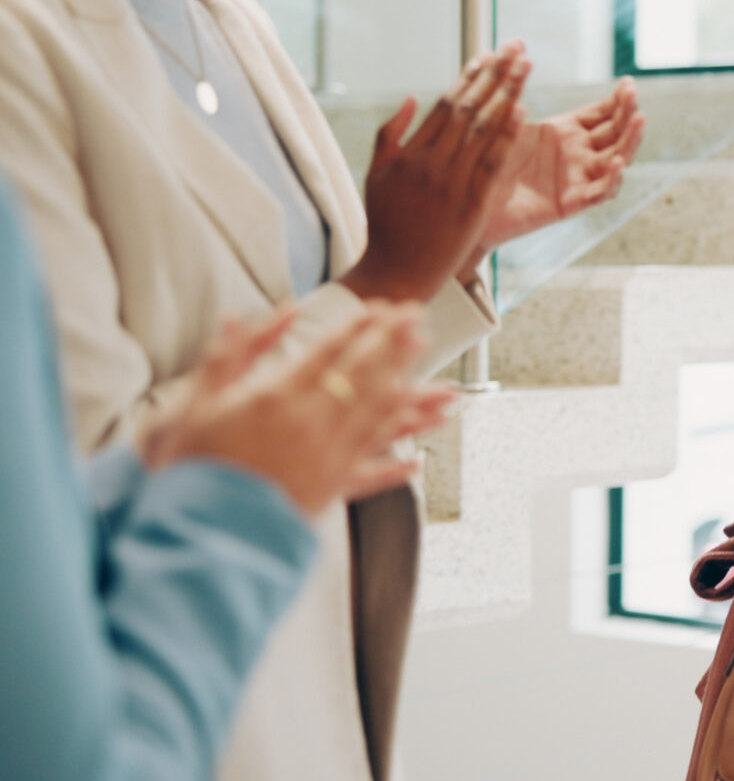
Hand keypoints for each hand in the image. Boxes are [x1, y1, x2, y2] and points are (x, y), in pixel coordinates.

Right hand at [141, 305, 456, 514]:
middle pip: (364, 376)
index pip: (330, 351)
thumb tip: (260, 315)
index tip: (384, 307)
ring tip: (443, 385)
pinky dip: (397, 469)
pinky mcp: (328, 492)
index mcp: (276, 397)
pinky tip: (420, 461)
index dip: (361, 327)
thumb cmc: (189, 462)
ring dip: (415, 401)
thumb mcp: (198, 400)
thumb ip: (232, 353)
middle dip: (395, 346)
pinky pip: (372, 476)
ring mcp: (325, 459)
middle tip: (420, 320)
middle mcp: (309, 424)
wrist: (190, 526)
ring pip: (381, 421)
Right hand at [341, 43, 530, 302]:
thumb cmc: (386, 224)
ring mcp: (452, 183)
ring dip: (507, 93)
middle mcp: (431, 162)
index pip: (445, 104)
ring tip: (525, 67)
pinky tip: (523, 110)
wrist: (396, 271)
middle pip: (469, 108)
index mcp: (409, 153)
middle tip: (516, 48)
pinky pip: (492, 162)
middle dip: (495, 75)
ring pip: (483, 129)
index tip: (488, 55)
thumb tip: (411, 98)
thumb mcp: (376, 176)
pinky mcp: (471, 204)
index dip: (469, 77)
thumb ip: (390, 135)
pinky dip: (507, 135)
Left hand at [468, 76, 643, 255]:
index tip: (628, 83)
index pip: (602, 113)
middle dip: (627, 113)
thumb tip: (515, 55)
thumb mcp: (501, 122)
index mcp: (565, 132)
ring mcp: (577, 178)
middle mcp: (577, 154)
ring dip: (630, 140)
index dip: (617, 100)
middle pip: (615, 132)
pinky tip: (617, 163)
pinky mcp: (570, 203)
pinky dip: (611, 180)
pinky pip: (598, 193)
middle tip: (633, 95)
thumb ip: (514, 95)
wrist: (470, 202)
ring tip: (639, 119)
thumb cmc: (482, 161)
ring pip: (616, 159)